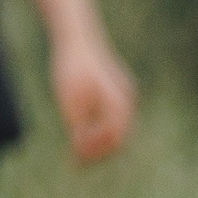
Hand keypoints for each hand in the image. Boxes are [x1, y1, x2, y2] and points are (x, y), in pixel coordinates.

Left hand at [50, 33, 131, 163]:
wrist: (76, 35)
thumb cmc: (71, 68)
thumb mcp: (69, 102)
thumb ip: (79, 128)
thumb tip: (81, 150)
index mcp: (118, 102)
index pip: (114, 138)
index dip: (95, 152)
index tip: (75, 159)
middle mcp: (128, 99)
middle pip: (119, 136)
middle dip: (98, 150)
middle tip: (75, 163)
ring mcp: (126, 92)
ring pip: (117, 126)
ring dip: (99, 140)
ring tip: (76, 149)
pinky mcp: (119, 88)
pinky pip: (113, 115)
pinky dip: (100, 126)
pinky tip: (81, 130)